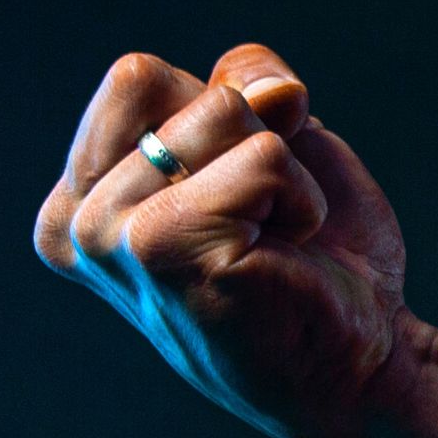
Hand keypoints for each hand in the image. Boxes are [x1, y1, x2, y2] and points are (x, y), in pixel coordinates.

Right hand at [35, 42, 415, 437]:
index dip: (219, 109)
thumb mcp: (276, 139)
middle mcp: (75, 223)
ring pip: (220, 111)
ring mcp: (109, 240)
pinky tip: (285, 257)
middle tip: (262, 218)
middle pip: (158, 80)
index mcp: (79, 198)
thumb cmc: (313, 254)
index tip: (241, 187)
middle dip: (247, 132)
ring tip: (273, 240)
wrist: (363, 357)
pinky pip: (264, 158)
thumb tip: (271, 88)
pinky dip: (302, 198)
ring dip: (281, 168)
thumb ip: (244, 83)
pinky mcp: (165, 252)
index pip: (136, 80)